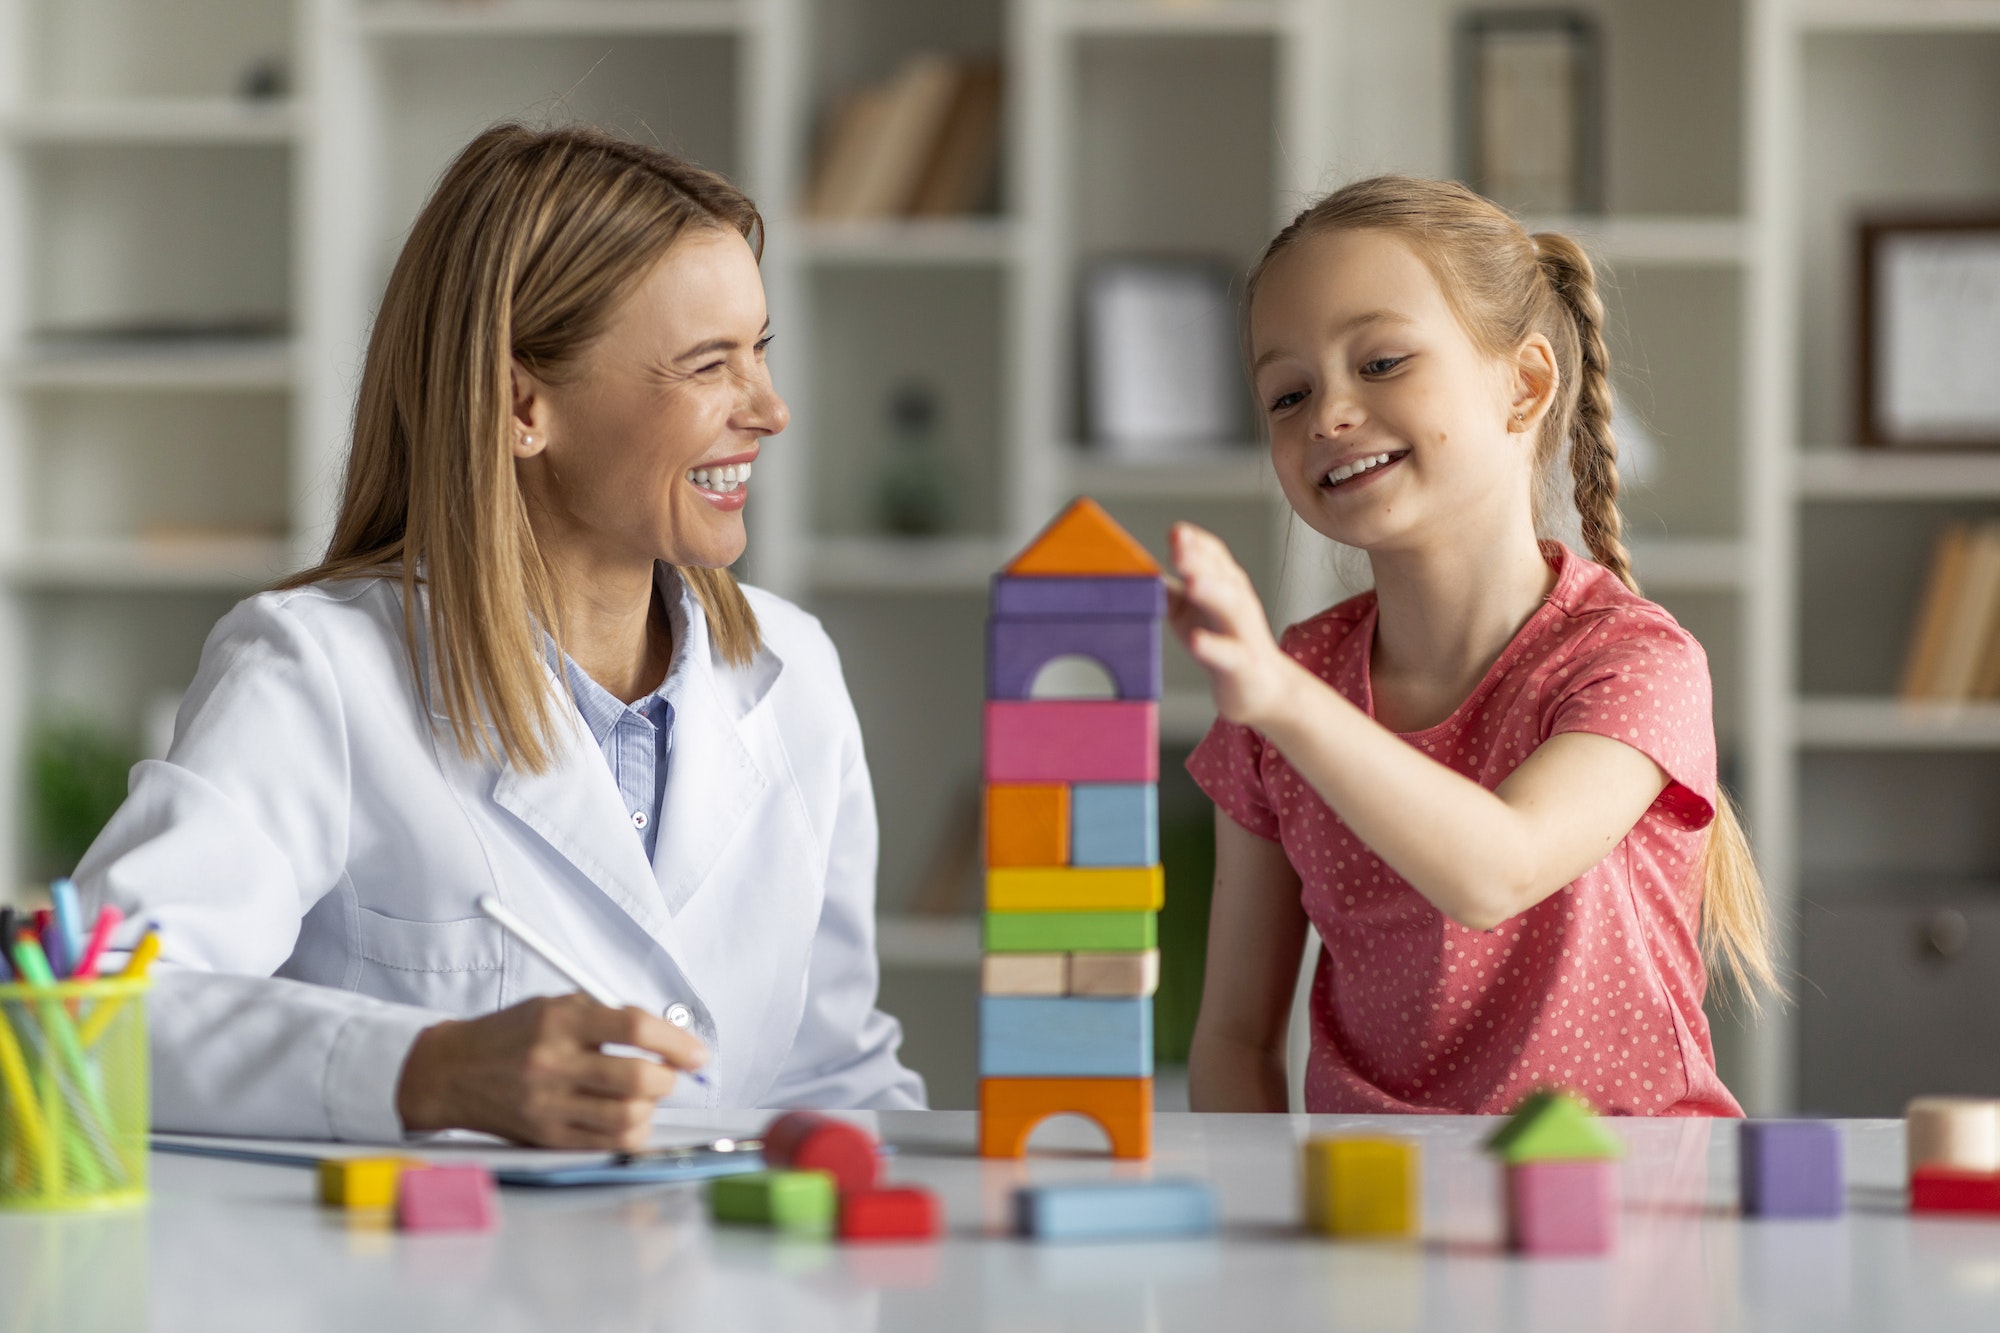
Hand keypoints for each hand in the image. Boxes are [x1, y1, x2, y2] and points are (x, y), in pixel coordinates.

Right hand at [395, 993, 707, 1149]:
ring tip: (647, 1095)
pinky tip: (631, 1118)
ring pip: (628, 1116)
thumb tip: (667, 1035)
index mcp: (560, 1021)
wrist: (451, 1071)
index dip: (676, 1042)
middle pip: (638, 1078)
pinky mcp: (546, 1136)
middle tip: (671, 1074)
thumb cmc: (511, 1034)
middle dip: (669, 1078)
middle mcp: (554, 1063)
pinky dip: (632, 1133)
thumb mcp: (555, 1006)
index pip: (634, 1027)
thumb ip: (608, 1016)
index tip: (697, 1053)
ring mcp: (549, 1104)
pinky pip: (607, 1143)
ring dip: (652, 1107)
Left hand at [1167, 522, 1300, 728]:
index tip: (1176, 532)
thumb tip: (1138, 571)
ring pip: (1231, 606)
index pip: (1215, 556)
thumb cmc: (1223, 644)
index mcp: (1226, 586)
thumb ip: (1170, 591)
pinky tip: (1195, 640)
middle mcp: (1239, 603)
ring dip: (1211, 590)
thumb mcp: (1192, 613)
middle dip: (1200, 559)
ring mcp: (1242, 633)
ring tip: (1191, 581)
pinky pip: (1228, 654)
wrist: (1263, 689)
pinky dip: (1211, 647)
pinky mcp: (1242, 664)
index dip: (1196, 543)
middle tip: (1178, 546)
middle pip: (1221, 574)